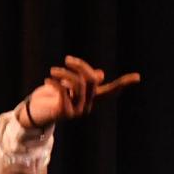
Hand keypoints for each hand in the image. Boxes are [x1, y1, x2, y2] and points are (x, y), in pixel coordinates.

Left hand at [18, 57, 134, 125]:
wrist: (35, 114)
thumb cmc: (52, 97)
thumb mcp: (68, 86)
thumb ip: (84, 81)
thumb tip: (101, 75)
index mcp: (91, 99)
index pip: (111, 90)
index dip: (123, 83)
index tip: (138, 77)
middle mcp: (88, 106)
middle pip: (92, 80)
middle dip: (81, 66)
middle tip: (67, 60)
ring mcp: (77, 111)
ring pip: (78, 85)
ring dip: (65, 74)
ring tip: (53, 71)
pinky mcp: (64, 113)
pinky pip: (64, 92)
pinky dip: (55, 83)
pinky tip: (47, 81)